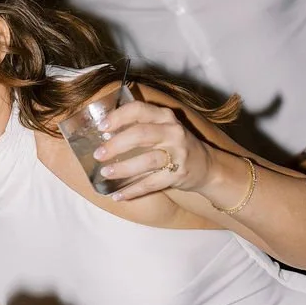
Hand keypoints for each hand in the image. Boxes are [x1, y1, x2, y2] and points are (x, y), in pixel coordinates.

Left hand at [92, 97, 214, 201]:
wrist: (206, 166)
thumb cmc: (175, 145)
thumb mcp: (162, 128)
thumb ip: (139, 126)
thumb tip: (104, 134)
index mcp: (165, 116)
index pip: (139, 109)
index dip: (118, 117)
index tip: (101, 127)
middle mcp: (173, 132)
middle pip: (141, 134)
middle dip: (116, 144)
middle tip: (99, 154)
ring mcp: (178, 154)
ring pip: (146, 160)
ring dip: (123, 168)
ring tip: (106, 173)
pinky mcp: (178, 174)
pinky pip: (151, 183)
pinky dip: (133, 190)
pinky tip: (118, 195)